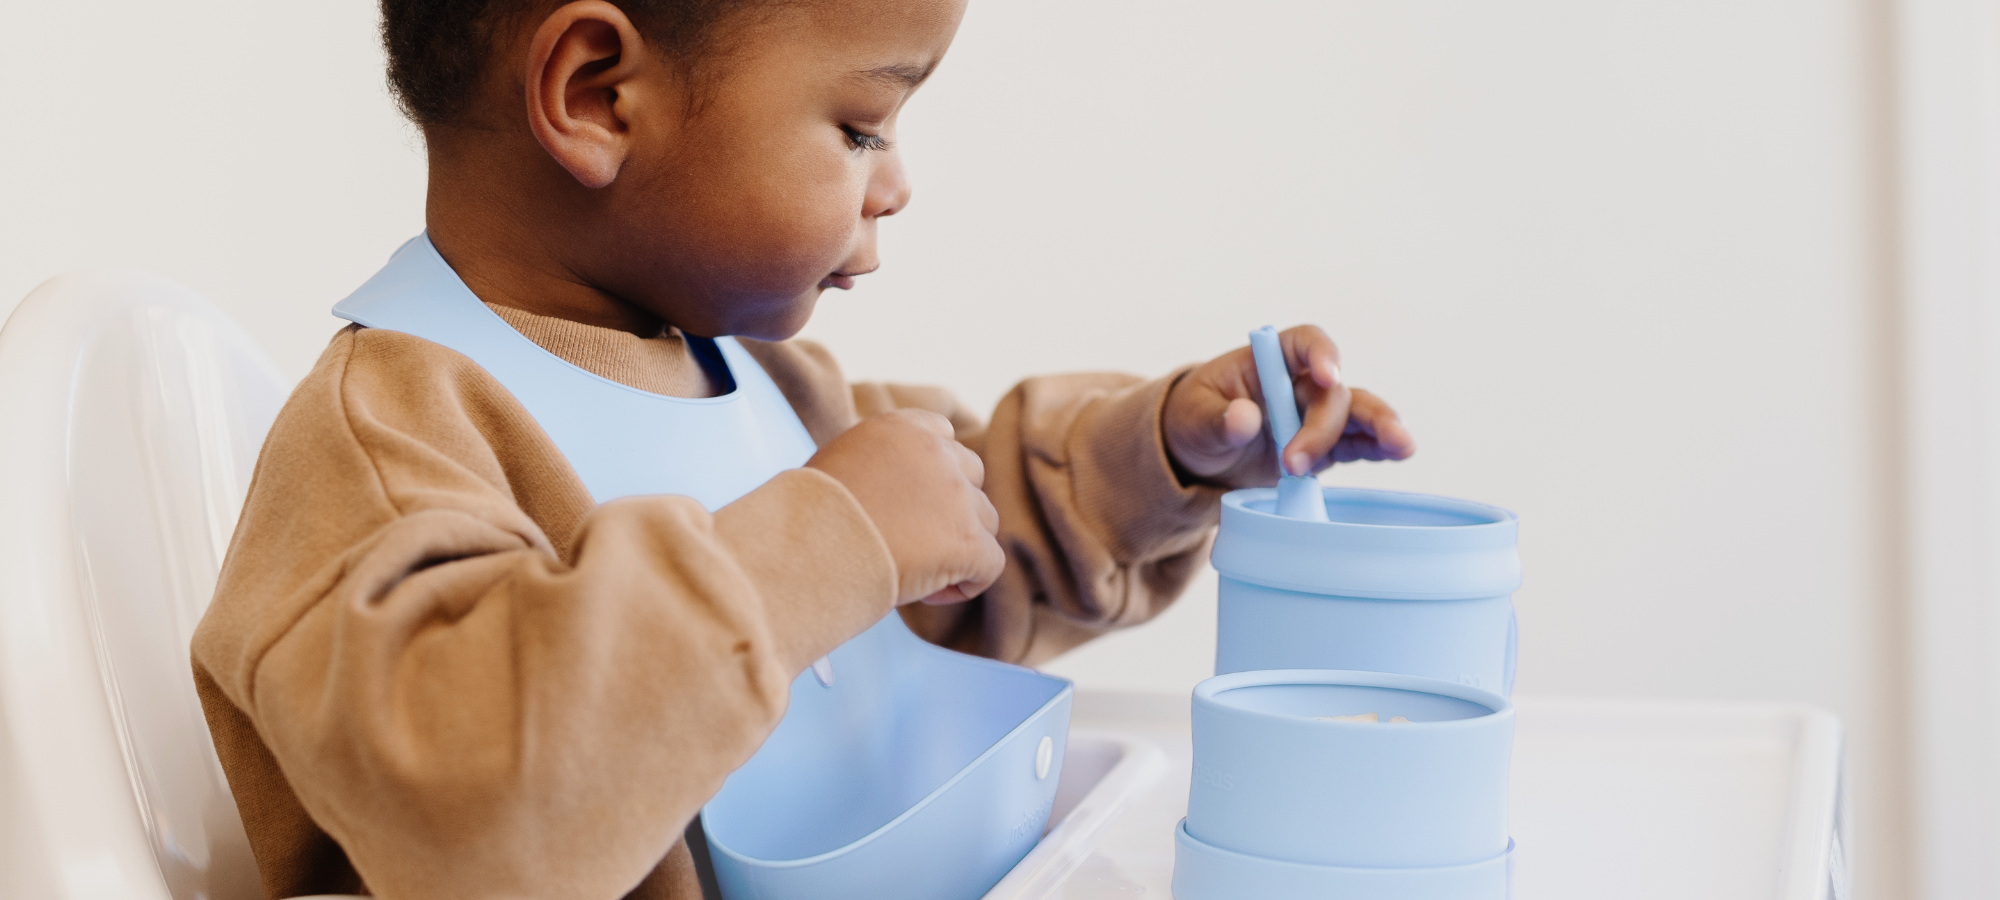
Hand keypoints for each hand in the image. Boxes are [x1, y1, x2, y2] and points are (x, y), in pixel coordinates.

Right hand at [806, 409, 1004, 604]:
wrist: (806, 551)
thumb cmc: (807, 519)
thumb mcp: (838, 465)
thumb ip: (879, 464)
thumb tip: (893, 492)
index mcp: (902, 429)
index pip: (944, 435)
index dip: (934, 473)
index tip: (908, 503)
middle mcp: (937, 453)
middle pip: (971, 478)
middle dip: (951, 509)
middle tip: (909, 542)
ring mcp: (958, 497)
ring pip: (985, 522)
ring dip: (958, 546)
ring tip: (914, 571)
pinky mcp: (969, 541)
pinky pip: (990, 565)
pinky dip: (967, 583)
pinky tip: (928, 594)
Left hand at [1164, 324, 1415, 487]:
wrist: (1197, 456)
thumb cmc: (1192, 422)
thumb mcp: (1192, 420)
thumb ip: (1216, 420)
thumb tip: (1245, 418)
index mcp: (1269, 361)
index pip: (1305, 343)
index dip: (1322, 354)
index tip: (1329, 376)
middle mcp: (1300, 383)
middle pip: (1332, 392)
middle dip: (1323, 427)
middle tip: (1294, 465)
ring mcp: (1316, 416)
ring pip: (1357, 415)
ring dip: (1379, 428)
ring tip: (1403, 447)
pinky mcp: (1325, 448)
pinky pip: (1357, 444)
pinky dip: (1378, 448)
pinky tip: (1399, 452)